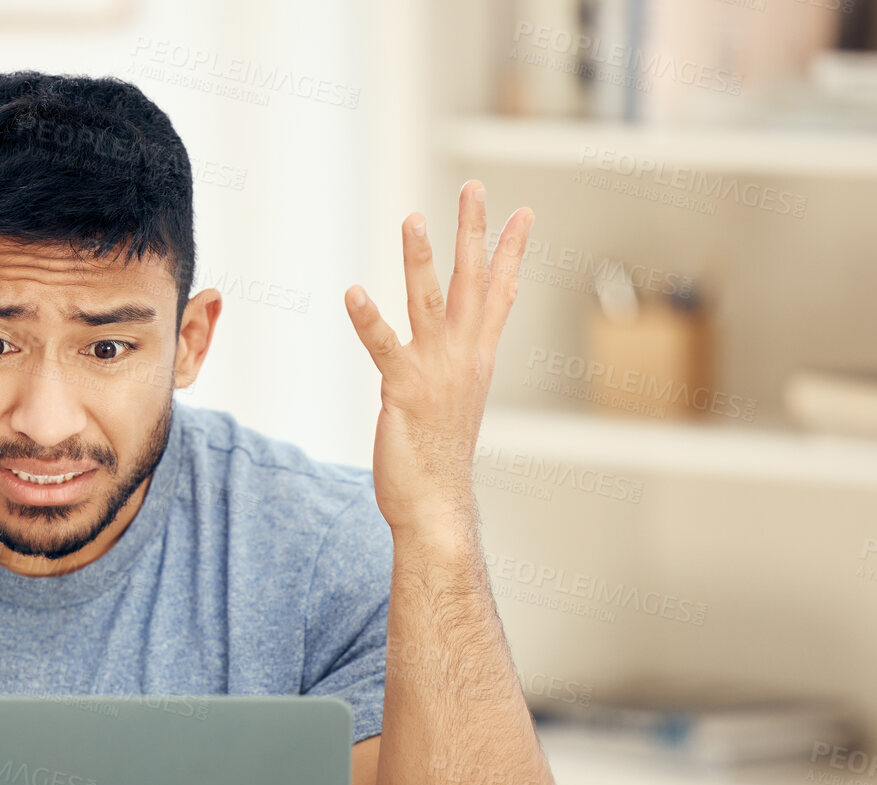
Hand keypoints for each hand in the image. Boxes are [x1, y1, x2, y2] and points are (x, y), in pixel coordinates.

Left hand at [343, 181, 531, 540]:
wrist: (436, 506)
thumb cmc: (440, 459)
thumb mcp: (455, 402)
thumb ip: (453, 369)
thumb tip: (456, 351)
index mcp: (477, 359)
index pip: (499, 295)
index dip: (511, 252)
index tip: (523, 213)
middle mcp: (462, 358)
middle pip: (472, 283)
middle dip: (474, 233)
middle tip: (475, 187)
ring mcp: (434, 372)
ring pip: (428, 303)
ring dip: (420, 258)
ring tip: (413, 217)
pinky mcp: (402, 390)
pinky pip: (383, 347)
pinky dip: (368, 319)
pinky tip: (352, 292)